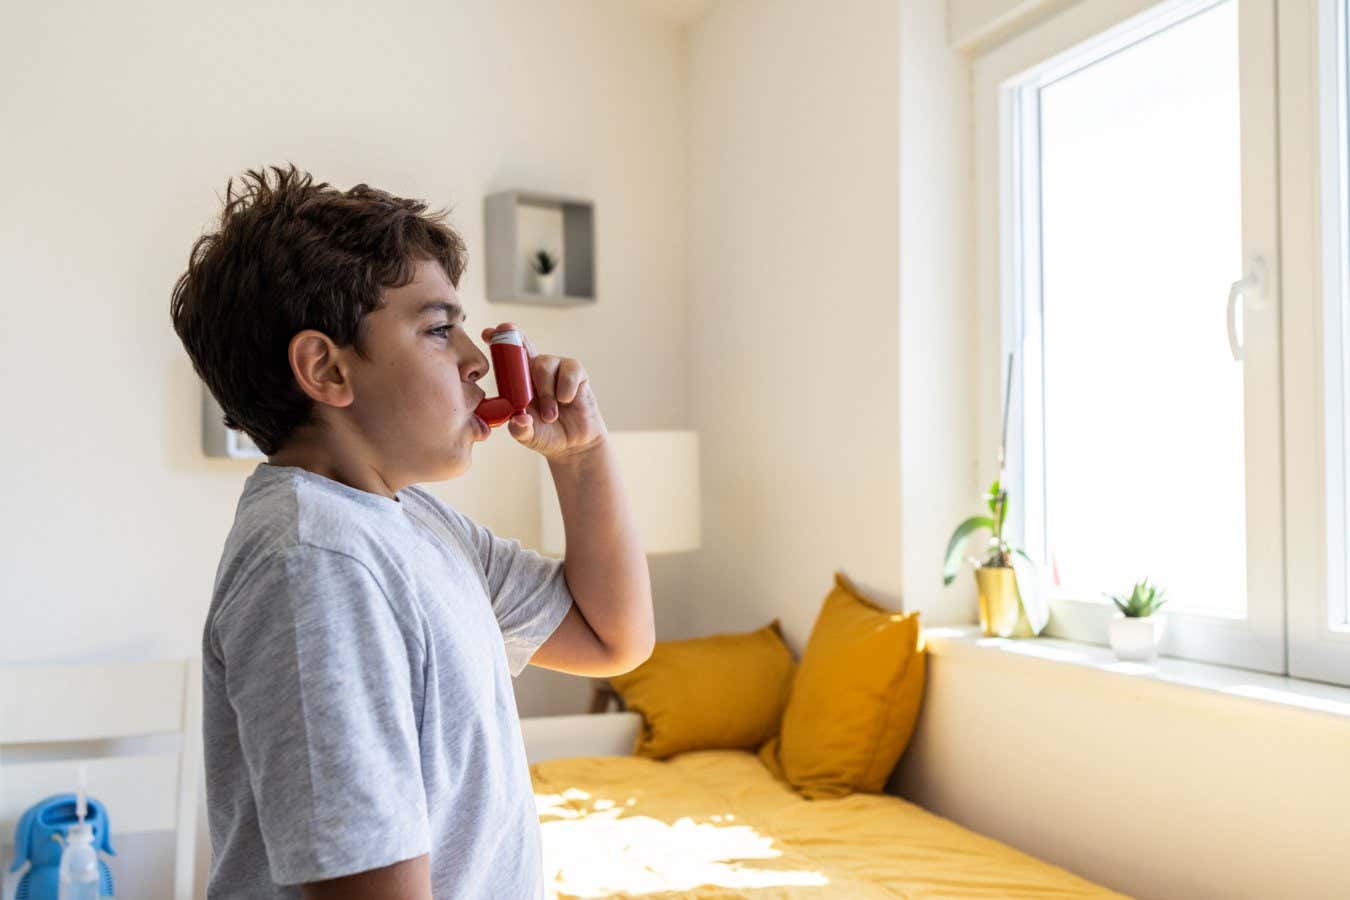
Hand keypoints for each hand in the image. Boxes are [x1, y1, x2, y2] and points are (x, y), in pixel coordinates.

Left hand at [480, 322, 607, 460]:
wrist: (574, 444)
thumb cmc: (547, 435)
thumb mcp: (529, 436)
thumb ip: (521, 430)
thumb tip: (520, 419)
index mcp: (518, 382)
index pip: (507, 357)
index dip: (498, 341)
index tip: (487, 333)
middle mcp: (536, 371)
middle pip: (523, 348)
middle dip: (514, 342)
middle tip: (506, 334)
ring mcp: (556, 370)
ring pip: (544, 363)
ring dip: (545, 391)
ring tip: (550, 415)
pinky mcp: (576, 374)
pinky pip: (569, 370)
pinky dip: (566, 388)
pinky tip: (566, 402)